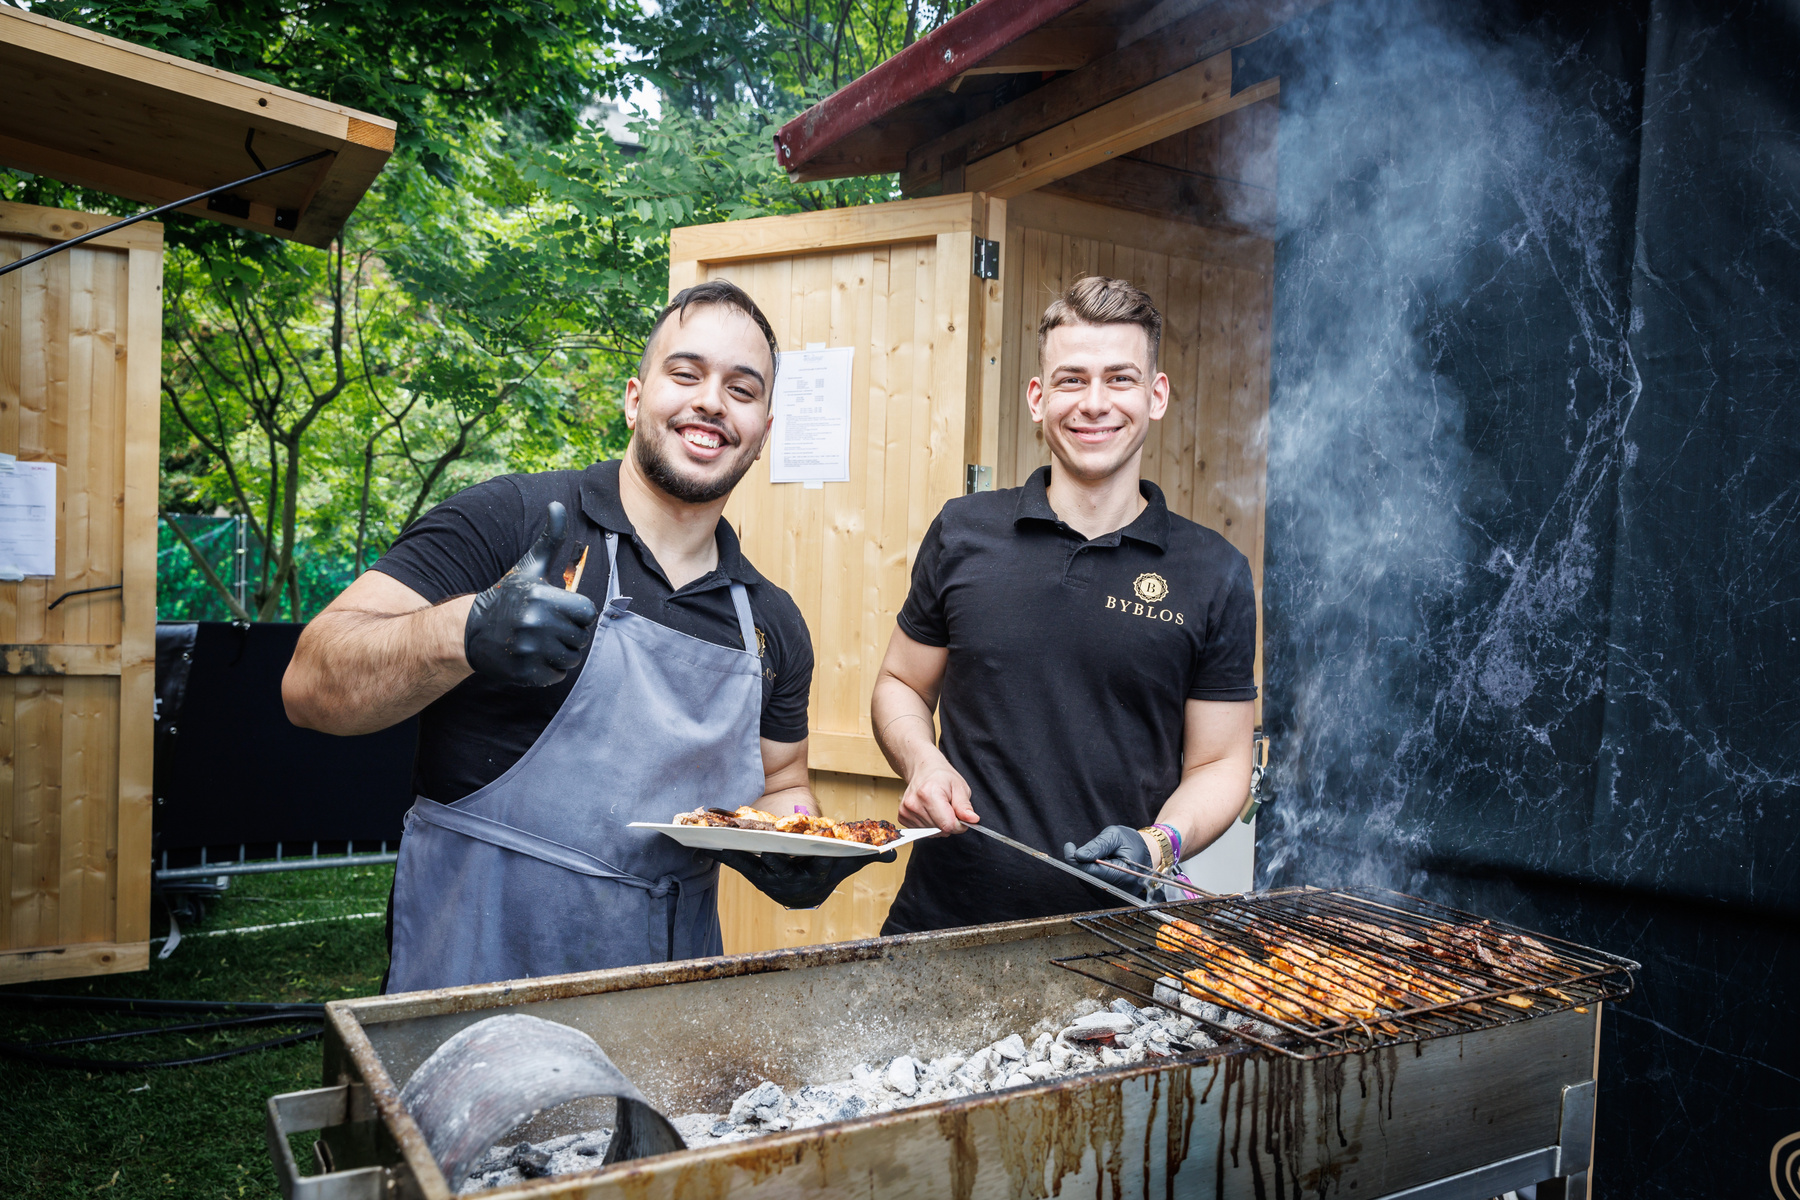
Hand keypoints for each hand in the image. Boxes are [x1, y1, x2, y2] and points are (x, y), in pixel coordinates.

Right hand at [464, 502, 598, 685]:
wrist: (471, 630)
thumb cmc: (508, 595)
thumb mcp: (529, 567)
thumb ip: (550, 538)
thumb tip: (556, 504)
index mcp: (541, 597)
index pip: (587, 612)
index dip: (577, 612)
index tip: (560, 610)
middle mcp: (535, 623)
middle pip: (581, 637)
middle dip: (570, 633)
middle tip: (549, 627)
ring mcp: (528, 650)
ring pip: (571, 658)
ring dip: (562, 653)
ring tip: (542, 641)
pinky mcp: (523, 672)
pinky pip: (557, 676)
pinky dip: (550, 670)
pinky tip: (533, 656)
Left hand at [699, 848, 896, 909]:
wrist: (809, 886)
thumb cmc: (831, 864)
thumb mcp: (851, 860)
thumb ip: (870, 855)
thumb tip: (894, 850)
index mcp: (818, 875)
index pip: (815, 862)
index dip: (806, 852)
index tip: (795, 840)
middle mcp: (794, 883)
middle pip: (776, 863)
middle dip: (760, 849)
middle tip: (744, 836)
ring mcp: (773, 883)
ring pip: (751, 865)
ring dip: (731, 853)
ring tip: (713, 838)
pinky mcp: (757, 878)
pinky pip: (739, 865)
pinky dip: (723, 854)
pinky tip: (705, 843)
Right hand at [896, 753, 977, 833]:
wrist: (923, 769)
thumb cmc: (942, 777)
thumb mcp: (960, 787)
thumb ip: (965, 806)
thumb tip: (972, 820)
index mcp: (929, 793)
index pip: (948, 825)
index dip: (959, 824)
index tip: (960, 815)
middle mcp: (914, 803)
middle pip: (939, 830)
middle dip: (949, 824)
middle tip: (948, 808)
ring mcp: (906, 810)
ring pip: (931, 833)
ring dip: (939, 825)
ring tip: (938, 808)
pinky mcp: (902, 816)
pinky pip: (922, 832)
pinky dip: (929, 826)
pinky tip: (929, 812)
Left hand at [1064, 825, 1156, 896]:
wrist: (1148, 854)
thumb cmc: (1131, 842)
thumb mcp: (1115, 836)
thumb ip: (1097, 845)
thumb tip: (1078, 856)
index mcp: (1124, 876)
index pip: (1090, 872)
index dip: (1075, 860)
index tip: (1069, 847)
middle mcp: (1120, 891)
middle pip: (1087, 879)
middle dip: (1080, 863)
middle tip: (1081, 848)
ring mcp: (1115, 898)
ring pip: (1087, 883)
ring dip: (1086, 869)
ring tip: (1099, 857)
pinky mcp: (1110, 899)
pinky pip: (1092, 886)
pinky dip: (1091, 875)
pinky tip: (1100, 866)